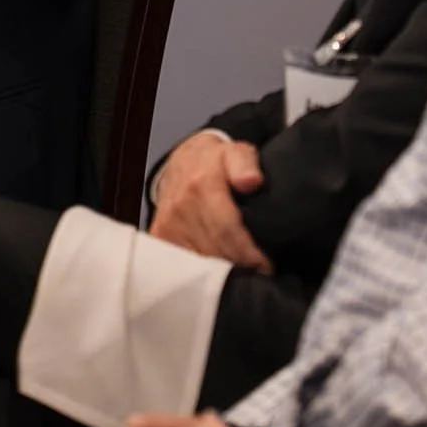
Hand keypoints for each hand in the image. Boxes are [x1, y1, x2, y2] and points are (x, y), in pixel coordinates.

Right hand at [149, 134, 273, 270]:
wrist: (184, 163)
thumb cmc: (216, 163)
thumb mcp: (236, 153)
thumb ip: (246, 164)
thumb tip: (251, 181)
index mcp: (201, 185)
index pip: (226, 229)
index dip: (249, 253)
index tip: (266, 265)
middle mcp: (180, 206)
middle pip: (214, 250)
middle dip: (239, 266)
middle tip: (258, 273)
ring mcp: (167, 223)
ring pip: (199, 263)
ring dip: (221, 273)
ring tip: (241, 273)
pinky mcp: (159, 237)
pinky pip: (183, 266)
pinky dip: (201, 274)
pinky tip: (218, 273)